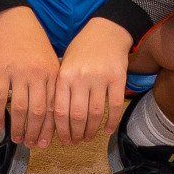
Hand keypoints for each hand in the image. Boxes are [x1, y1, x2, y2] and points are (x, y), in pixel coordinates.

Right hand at [0, 7, 60, 148]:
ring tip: (17, 140)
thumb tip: (52, 113)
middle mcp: (37, 75)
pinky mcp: (1, 70)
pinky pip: (0, 98)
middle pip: (37, 112)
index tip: (46, 143)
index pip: (54, 107)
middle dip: (34, 133)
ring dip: (18, 128)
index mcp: (52, 73)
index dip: (49, 128)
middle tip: (31, 145)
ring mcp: (18, 73)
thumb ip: (51, 83)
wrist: (14, 18)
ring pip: (19, 109)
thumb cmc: (33, 40)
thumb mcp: (50, 59)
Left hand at [53, 18, 132, 142]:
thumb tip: (55, 120)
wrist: (106, 30)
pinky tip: (108, 130)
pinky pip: (115, 106)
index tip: (63, 141)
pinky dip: (112, 122)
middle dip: (77, 134)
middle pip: (78, 116)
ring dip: (92, 131)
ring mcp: (101, 78)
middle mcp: (81, 78)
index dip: (61, 130)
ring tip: (89, 138)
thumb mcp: (65, 64)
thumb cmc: (82, 50)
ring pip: (96, 114)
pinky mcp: (118, 78)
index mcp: (65, 76)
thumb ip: (61, 88)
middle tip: (77, 142)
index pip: (60, 111)